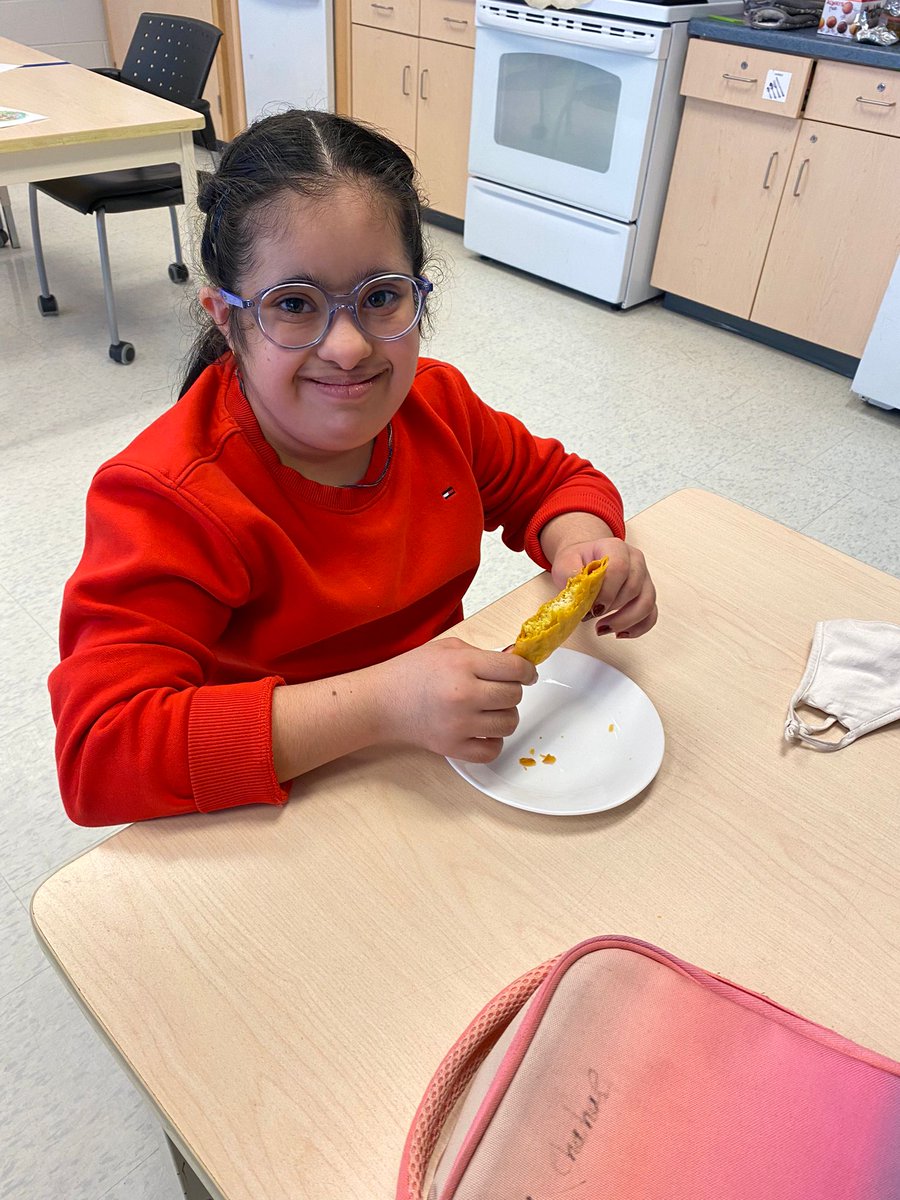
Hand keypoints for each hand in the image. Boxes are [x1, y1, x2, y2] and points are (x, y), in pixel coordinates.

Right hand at [375, 637, 536, 762]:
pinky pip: (492, 750)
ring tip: (489, 709)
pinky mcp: (453, 748)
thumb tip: (517, 662)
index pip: (514, 670)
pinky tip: (483, 729)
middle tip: (498, 688)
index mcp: (463, 665)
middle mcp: (464, 695)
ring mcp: (459, 725)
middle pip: (514, 696)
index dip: (527, 671)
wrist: (381, 701)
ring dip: (504, 715)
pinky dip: (494, 741)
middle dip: (512, 691)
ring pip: (509, 723)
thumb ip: (484, 654)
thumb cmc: (412, 671)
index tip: (526, 674)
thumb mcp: (448, 648)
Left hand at [550, 537, 656, 639]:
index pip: (619, 568)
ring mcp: (644, 578)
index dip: (607, 592)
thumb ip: (571, 576)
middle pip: (633, 588)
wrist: (586, 560)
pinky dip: (637, 628)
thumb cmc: (579, 561)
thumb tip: (578, 595)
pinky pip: (651, 615)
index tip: (593, 607)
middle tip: (591, 617)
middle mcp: (635, 561)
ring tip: (603, 628)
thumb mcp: (565, 563)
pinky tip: (619, 633)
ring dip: (624, 621)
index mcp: (616, 548)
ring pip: (646, 603)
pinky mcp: (646, 595)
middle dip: (612, 609)